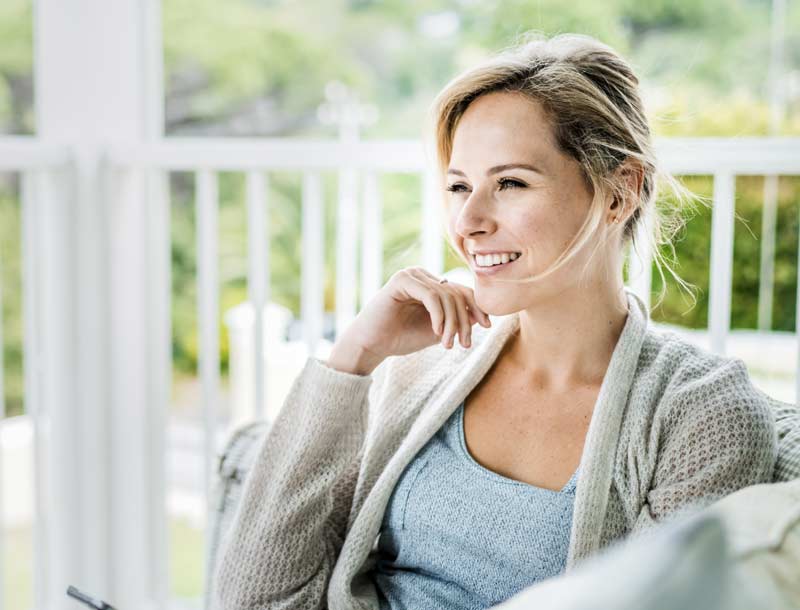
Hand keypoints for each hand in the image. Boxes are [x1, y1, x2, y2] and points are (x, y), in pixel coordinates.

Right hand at [328, 266, 490, 374]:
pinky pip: (431, 295)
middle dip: (464, 321)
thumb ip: (456, 320)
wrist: (371, 345)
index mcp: (430, 284)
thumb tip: (482, 315)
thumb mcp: (437, 330)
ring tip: (447, 344)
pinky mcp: (401, 280)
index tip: (487, 327)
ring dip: (451, 323)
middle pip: (456, 293)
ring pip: (446, 296)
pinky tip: (437, 332)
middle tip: (463, 344)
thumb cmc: (400, 338)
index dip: (477, 307)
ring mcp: (412, 275)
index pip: (462, 290)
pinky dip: (438, 315)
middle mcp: (422, 275)